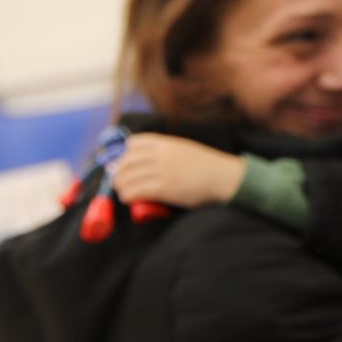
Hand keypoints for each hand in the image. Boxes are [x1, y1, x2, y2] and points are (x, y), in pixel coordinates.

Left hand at [108, 136, 241, 210]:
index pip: (134, 143)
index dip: (124, 153)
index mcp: (166, 143)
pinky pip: (136, 191)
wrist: (224, 177)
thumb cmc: (205, 165)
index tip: (123, 163)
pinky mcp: (164, 188)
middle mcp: (161, 155)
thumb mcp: (184, 149)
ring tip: (123, 192)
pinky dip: (128, 195)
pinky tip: (128, 199)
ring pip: (128, 177)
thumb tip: (143, 160)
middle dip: (118, 173)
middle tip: (118, 181)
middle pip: (126, 161)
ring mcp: (162, 171)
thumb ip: (165, 151)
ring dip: (121, 186)